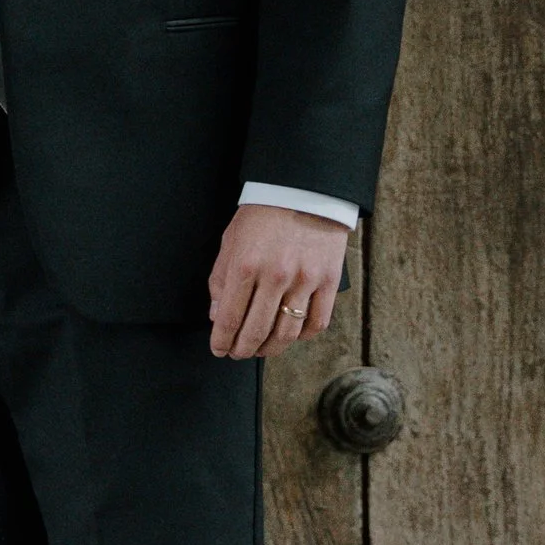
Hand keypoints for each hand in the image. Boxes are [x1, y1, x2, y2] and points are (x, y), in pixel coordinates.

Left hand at [207, 206, 349, 361]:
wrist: (303, 191)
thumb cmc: (262, 215)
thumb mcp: (231, 241)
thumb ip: (220, 280)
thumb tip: (217, 316)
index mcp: (245, 266)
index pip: (228, 318)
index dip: (221, 341)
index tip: (219, 349)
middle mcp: (274, 277)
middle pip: (256, 331)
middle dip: (242, 349)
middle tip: (238, 353)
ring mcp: (304, 281)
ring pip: (287, 333)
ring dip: (271, 348)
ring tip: (261, 349)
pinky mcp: (328, 281)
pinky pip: (317, 322)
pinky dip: (302, 336)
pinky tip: (291, 336)